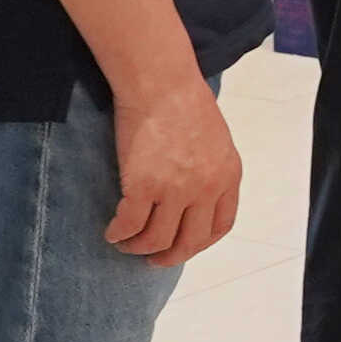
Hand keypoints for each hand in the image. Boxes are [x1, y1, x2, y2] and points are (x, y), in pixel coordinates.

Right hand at [106, 76, 243, 265]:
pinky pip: (129, 225)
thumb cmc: (183, 100)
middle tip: (153, 259)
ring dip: (138, 247)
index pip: (220, 225)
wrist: (160, 82)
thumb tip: (194, 194)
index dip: (201, 242)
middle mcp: (206, 188)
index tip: (185, 245)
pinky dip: (118, 234)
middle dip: (170, 256)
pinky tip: (112, 233)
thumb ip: (210, 168)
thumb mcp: (215, 138)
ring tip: (126, 244)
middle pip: (189, 241)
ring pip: (156, 240)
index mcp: (228, 176)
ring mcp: (175, 190)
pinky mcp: (143, 187)